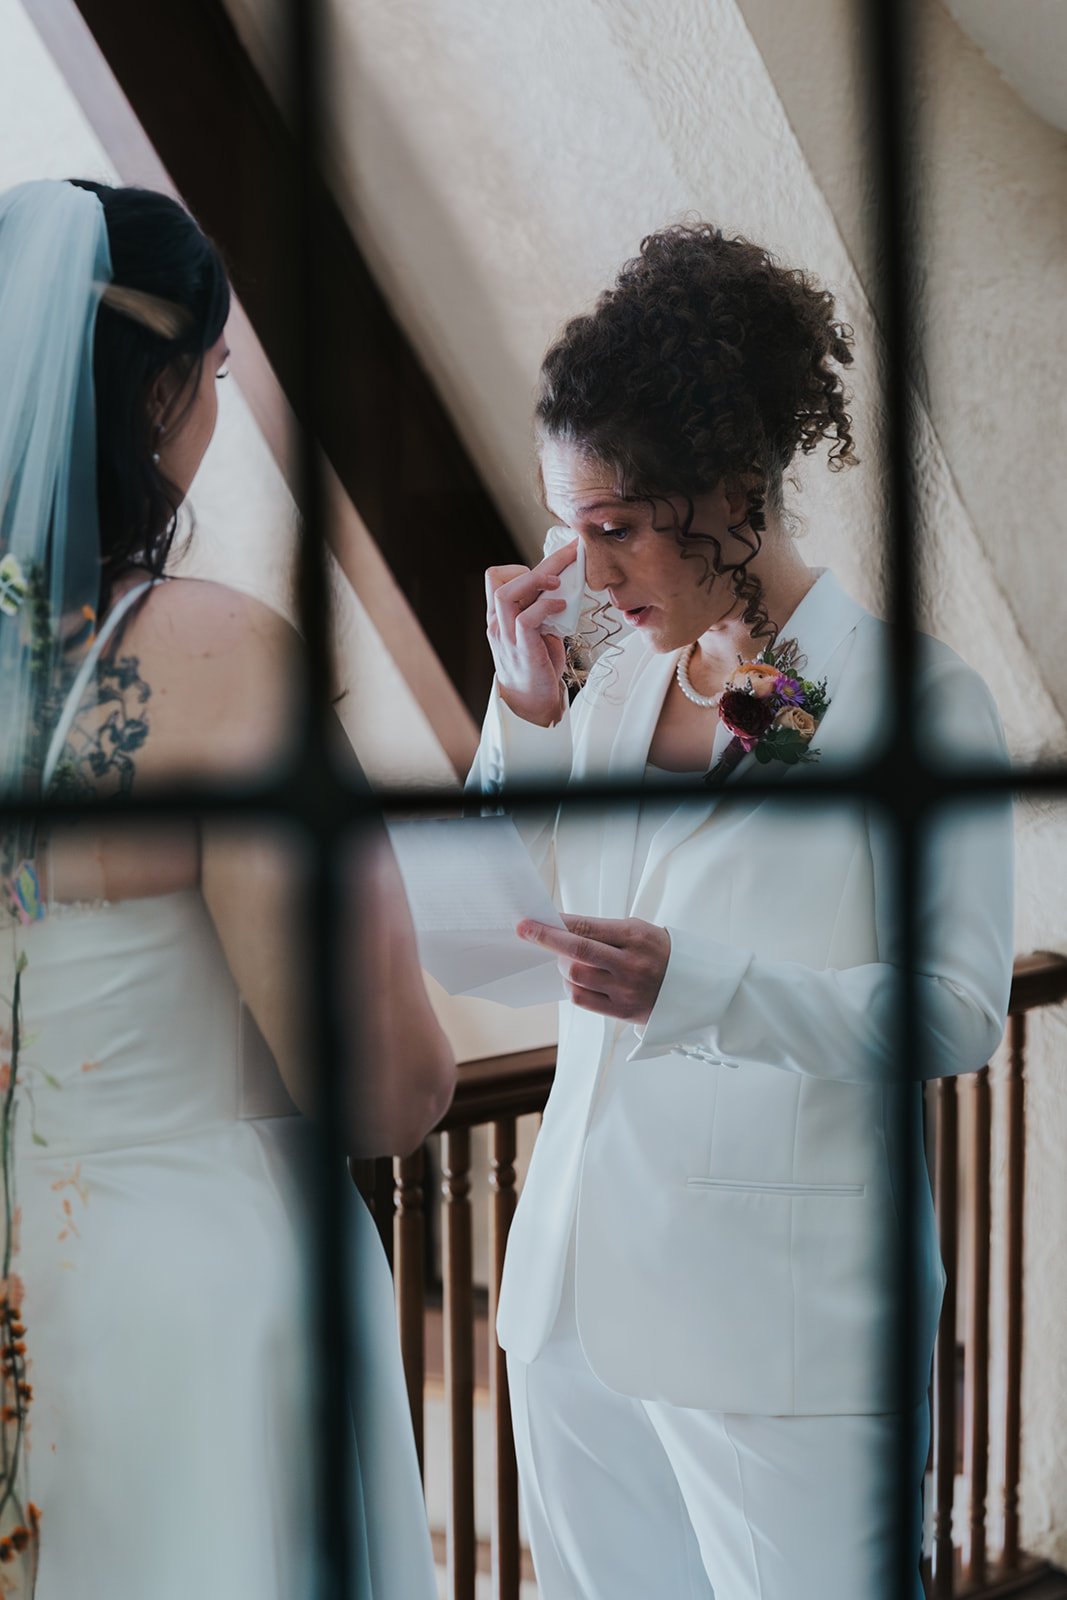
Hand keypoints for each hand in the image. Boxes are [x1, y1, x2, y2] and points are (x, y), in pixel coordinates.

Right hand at [485, 541, 577, 726]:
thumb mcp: (539, 629)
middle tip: (571, 553)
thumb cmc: (538, 663)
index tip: (549, 571)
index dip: (521, 568)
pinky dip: (545, 607)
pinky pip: (525, 619)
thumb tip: (566, 585)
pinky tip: (561, 605)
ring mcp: (506, 636)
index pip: (496, 578)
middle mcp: (497, 623)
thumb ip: (543, 608)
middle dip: (543, 563)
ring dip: (536, 581)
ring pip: (506, 595)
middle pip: (503, 580)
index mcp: (499, 616)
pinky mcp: (521, 649)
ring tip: (560, 581)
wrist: (532, 701)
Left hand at [517, 913, 670, 1023]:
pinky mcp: (623, 1011)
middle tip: (525, 931)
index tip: (532, 920)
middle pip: (576, 951)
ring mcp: (626, 989)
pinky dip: (572, 987)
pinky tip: (577, 980)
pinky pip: (582, 999)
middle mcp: (630, 964)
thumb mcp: (639, 931)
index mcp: (635, 937)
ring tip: (570, 961)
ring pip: (575, 976)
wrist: (695, 987)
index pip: (586, 928)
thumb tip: (561, 928)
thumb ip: (603, 931)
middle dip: (546, 939)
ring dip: (563, 966)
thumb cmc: (660, 953)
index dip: (555, 924)